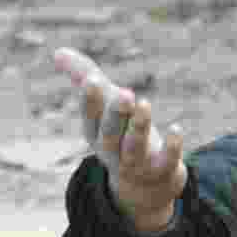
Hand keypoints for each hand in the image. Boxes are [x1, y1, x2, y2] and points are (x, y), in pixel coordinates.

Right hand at [53, 47, 186, 232]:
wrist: (144, 184)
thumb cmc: (121, 135)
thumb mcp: (103, 109)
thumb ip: (84, 79)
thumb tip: (58, 52)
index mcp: (96, 134)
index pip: (90, 117)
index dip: (90, 100)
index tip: (93, 79)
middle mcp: (113, 151)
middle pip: (111, 133)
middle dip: (116, 113)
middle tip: (125, 92)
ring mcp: (137, 164)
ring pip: (135, 147)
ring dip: (140, 126)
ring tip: (145, 103)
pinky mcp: (162, 170)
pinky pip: (167, 160)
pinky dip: (173, 147)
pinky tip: (178, 128)